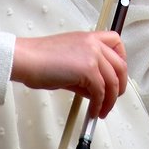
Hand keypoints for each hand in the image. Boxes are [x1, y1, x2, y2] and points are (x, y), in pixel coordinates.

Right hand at [10, 31, 127, 118]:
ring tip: (103, 111)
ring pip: (113, 81)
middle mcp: (94, 43)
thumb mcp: (69, 61)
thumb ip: (85, 73)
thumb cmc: (40, 60)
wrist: (26, 59)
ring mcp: (92, 55)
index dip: (121, 59)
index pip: (116, 42)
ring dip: (111, 100)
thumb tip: (95, 91)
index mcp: (89, 37)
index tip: (118, 73)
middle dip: (120, 85)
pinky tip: (94, 111)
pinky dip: (99, 104)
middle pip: (120, 65)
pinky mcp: (88, 70)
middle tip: (115, 98)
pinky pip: (101, 91)